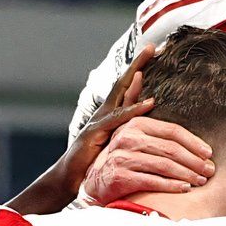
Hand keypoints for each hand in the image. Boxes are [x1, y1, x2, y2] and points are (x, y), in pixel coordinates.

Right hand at [57, 43, 178, 190]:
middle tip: (151, 46)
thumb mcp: (117, 145)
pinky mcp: (97, 133)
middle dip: (137, 64)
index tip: (153, 53)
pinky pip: (119, 119)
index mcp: (112, 114)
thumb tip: (149, 127)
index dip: (139, 70)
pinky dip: (135, 110)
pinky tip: (150, 102)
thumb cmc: (96, 165)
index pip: (127, 87)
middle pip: (123, 83)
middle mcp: (105, 112)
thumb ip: (129, 132)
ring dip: (134, 76)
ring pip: (119, 94)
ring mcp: (100, 120)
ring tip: (147, 61)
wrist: (72, 179)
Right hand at [81, 115, 214, 203]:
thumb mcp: (131, 131)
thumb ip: (136, 105)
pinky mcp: (121, 176)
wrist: (95, 182)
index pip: (172, 131)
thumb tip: (139, 75)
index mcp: (135, 124)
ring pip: (164, 165)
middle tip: (209, 170)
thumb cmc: (122, 156)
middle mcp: (127, 138)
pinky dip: (172, 186)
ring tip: (201, 181)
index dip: (193, 142)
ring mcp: (123, 157)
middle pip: (171, 148)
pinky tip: (185, 189)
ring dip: (187, 174)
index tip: (209, 153)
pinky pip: (153, 181)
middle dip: (195, 161)